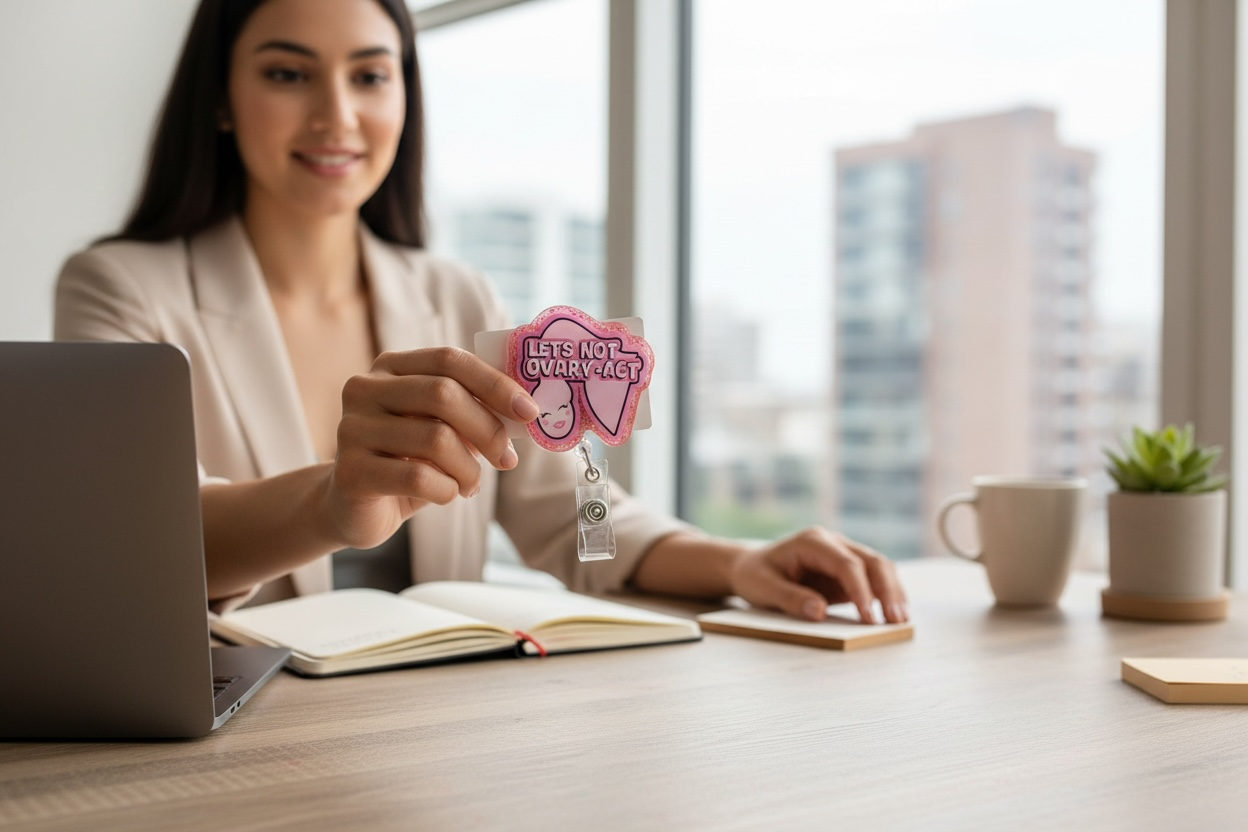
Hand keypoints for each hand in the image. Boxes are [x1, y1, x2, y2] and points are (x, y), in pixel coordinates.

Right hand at [326, 347, 538, 546]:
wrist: (355, 507)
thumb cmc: (409, 461)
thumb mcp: (443, 428)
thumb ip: (475, 411)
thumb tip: (526, 410)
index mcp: (391, 367)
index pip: (449, 360)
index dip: (495, 384)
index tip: (530, 412)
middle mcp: (364, 389)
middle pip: (443, 394)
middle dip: (488, 429)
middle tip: (507, 458)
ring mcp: (352, 429)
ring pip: (435, 440)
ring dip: (469, 469)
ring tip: (470, 484)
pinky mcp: (349, 472)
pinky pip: (417, 477)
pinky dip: (446, 490)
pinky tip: (446, 494)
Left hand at [728, 527, 908, 623]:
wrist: (750, 567)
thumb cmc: (755, 575)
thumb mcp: (763, 588)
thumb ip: (790, 598)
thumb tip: (819, 611)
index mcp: (812, 542)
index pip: (847, 563)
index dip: (861, 590)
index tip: (868, 617)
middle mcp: (832, 543)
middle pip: (872, 561)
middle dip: (887, 590)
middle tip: (896, 620)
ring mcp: (843, 555)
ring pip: (880, 567)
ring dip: (893, 592)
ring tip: (901, 620)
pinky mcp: (848, 571)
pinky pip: (874, 580)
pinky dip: (886, 595)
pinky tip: (893, 615)